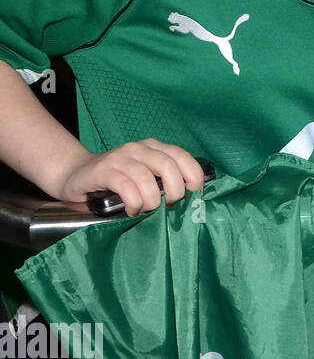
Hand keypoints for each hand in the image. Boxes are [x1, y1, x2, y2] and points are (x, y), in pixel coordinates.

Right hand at [54, 139, 205, 216]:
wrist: (75, 175)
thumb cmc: (117, 181)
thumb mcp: (145, 178)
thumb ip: (164, 182)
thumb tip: (191, 201)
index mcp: (154, 148)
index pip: (183, 156)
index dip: (194, 176)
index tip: (194, 195)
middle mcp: (138, 149)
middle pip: (168, 166)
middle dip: (175, 191)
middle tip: (170, 206)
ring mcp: (119, 158)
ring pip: (146, 178)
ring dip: (152, 200)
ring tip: (147, 210)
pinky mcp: (102, 170)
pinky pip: (125, 186)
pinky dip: (134, 202)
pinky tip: (132, 210)